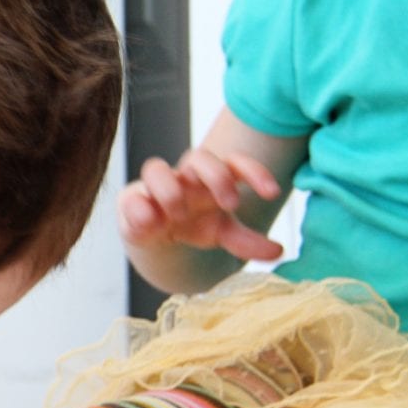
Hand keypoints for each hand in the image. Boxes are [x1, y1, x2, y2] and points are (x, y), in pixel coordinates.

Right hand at [119, 149, 284, 263]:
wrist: (157, 238)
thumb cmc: (193, 225)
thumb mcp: (222, 233)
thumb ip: (247, 242)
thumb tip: (278, 251)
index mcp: (211, 179)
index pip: (234, 162)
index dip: (254, 172)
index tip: (273, 194)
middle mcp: (183, 178)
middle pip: (198, 156)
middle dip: (216, 176)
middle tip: (230, 204)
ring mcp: (154, 188)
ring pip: (155, 168)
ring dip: (170, 190)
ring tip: (177, 216)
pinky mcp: (130, 202)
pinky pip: (130, 197)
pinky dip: (140, 210)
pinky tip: (151, 225)